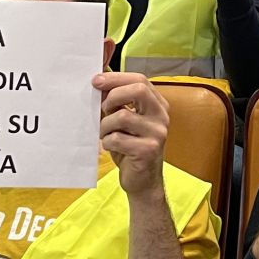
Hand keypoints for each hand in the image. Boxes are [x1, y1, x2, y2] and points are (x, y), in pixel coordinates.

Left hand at [97, 72, 167, 197]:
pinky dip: (106, 142)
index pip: (140, 80)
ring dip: (105, 126)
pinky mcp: (148, 150)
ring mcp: (157, 133)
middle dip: (113, 95)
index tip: (96, 81)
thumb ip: (117, 100)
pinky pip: (117, 138)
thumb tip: (99, 79)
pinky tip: (111, 147)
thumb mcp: (125, 120)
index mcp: (157, 104)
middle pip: (138, 90)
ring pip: (122, 116)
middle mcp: (161, 116)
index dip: (116, 78)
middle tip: (103, 108)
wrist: (143, 181)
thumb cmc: (130, 147)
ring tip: (105, 134)